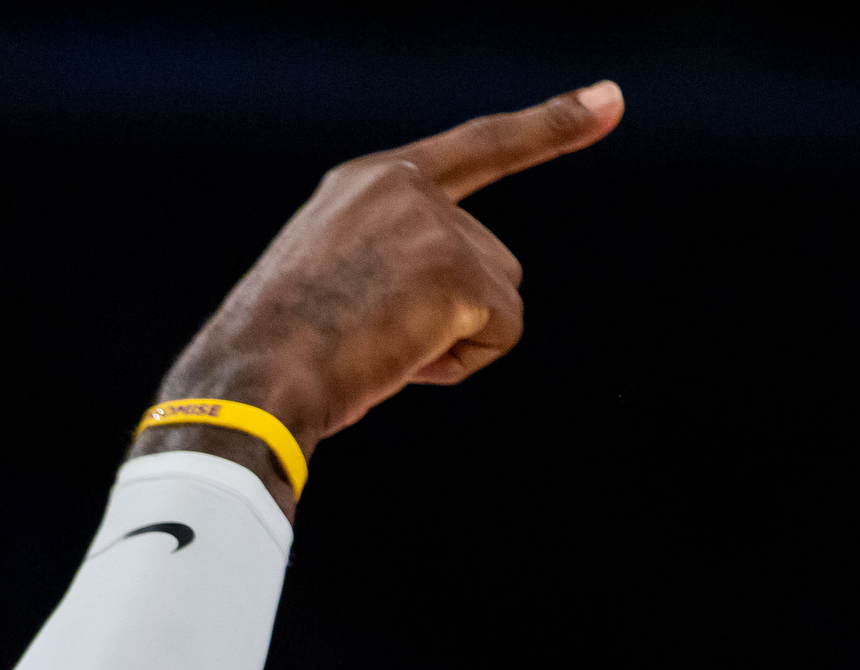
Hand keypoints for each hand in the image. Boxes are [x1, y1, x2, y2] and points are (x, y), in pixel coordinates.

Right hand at [137, 80, 622, 491]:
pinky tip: (402, 363)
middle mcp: (405, 187)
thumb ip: (393, 263)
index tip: (609, 100)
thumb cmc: (273, 357)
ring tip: (379, 351)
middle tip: (373, 341)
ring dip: (456, 341)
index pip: (478, 146)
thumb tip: (455, 308)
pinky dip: (463, 363)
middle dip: (456, 313)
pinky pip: (502, 332)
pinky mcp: (456, 268)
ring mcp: (434, 223)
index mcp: (368, 183)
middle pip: (493, 257)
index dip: (549, 125)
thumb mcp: (329, 281)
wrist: (249, 380)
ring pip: (501, 295)